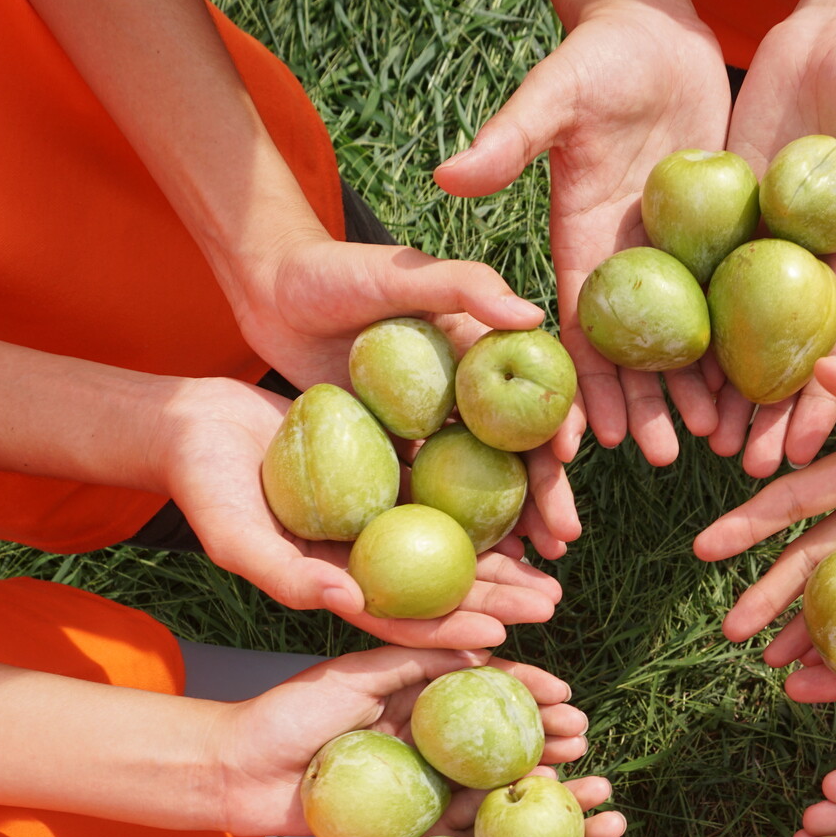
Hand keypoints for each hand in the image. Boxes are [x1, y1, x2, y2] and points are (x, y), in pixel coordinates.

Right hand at [153, 375, 564, 645]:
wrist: (195, 423)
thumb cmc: (204, 486)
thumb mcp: (236, 537)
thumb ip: (286, 574)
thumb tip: (346, 600)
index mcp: (336, 584)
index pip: (402, 619)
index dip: (449, 631)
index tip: (498, 638)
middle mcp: (367, 557)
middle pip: (442, 586)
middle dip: (498, 601)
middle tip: (552, 605)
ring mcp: (381, 516)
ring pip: (453, 541)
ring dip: (503, 555)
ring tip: (554, 562)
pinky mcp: (388, 471)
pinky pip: (445, 485)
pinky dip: (483, 494)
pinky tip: (528, 494)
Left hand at [211, 646, 593, 835]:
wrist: (235, 777)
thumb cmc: (284, 718)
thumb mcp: (351, 678)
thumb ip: (411, 661)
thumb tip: (484, 644)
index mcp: (409, 690)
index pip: (481, 685)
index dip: (526, 688)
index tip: (563, 693)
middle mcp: (419, 732)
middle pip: (495, 729)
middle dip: (543, 729)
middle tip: (582, 735)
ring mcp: (414, 775)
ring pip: (487, 770)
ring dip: (533, 768)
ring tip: (574, 770)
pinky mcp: (403, 815)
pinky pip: (459, 810)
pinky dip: (499, 809)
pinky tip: (532, 811)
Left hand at [243, 233, 585, 559]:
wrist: (269, 294)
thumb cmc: (333, 271)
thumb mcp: (398, 274)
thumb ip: (463, 287)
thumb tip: (533, 316)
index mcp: (481, 348)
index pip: (534, 391)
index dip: (558, 422)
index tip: (566, 456)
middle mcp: (467, 392)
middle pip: (520, 449)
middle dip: (549, 494)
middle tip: (565, 537)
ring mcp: (433, 425)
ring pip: (484, 481)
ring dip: (515, 523)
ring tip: (539, 562)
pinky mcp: (397, 449)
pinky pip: (432, 494)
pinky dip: (455, 529)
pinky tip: (475, 565)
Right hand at [434, 0, 729, 465]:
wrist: (657, 25)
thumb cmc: (599, 52)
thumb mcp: (554, 93)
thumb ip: (510, 138)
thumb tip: (448, 177)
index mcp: (578, 241)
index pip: (576, 329)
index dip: (583, 385)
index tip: (592, 438)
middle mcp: (624, 260)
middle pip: (634, 351)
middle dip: (648, 407)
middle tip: (670, 458)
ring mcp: (672, 253)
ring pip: (686, 338)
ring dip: (700, 389)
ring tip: (722, 439)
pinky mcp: (716, 235)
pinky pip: (731, 300)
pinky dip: (744, 343)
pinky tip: (763, 386)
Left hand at [713, 9, 835, 476]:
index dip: (825, 399)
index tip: (806, 449)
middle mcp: (802, 265)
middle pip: (780, 352)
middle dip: (765, 412)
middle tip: (745, 470)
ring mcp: (754, 241)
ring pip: (729, 326)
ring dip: (715, 382)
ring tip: (695, 438)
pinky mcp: (714, 211)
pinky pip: (689, 271)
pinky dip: (674, 317)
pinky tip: (653, 367)